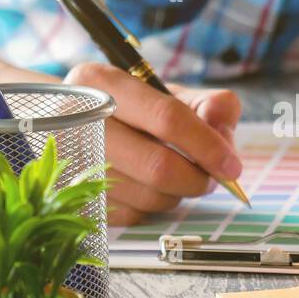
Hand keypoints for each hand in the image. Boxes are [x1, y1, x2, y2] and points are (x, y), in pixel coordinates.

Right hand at [65, 63, 242, 225]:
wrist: (67, 125)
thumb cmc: (129, 109)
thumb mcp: (167, 93)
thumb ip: (208, 104)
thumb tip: (223, 132)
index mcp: (102, 82)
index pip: (168, 118)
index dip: (208, 146)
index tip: (231, 166)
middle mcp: (78, 121)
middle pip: (158, 167)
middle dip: (197, 179)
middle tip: (211, 178)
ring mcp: (72, 162)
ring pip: (148, 197)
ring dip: (177, 194)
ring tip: (177, 176)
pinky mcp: (74, 196)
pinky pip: (133, 215)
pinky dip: (153, 206)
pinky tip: (148, 186)